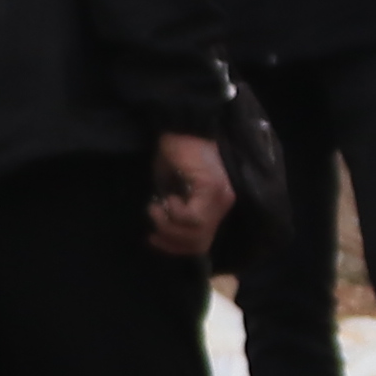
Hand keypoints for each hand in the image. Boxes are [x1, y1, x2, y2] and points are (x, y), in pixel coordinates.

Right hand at [146, 130, 234, 259]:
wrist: (179, 128)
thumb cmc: (174, 156)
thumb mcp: (171, 191)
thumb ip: (173, 214)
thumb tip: (163, 232)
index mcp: (215, 207)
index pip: (201, 242)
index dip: (176, 247)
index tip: (153, 239)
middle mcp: (223, 205)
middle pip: (199, 243)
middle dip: (170, 240)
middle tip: (153, 227)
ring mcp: (221, 198)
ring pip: (196, 233)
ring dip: (169, 225)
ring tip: (157, 207)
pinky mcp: (213, 190)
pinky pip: (194, 218)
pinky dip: (175, 213)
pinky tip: (168, 198)